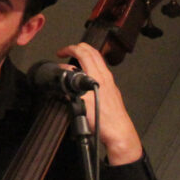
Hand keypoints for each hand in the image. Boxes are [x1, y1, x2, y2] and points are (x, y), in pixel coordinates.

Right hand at [56, 42, 142, 164]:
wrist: (118, 132)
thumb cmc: (103, 121)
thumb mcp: (81, 102)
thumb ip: (70, 86)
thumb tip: (63, 76)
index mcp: (98, 76)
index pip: (84, 53)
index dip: (70, 49)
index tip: (60, 53)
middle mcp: (105, 76)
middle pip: (93, 52)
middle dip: (78, 47)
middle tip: (67, 51)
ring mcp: (110, 83)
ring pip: (98, 60)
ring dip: (85, 55)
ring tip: (75, 59)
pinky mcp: (111, 90)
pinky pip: (101, 70)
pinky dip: (90, 65)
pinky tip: (85, 75)